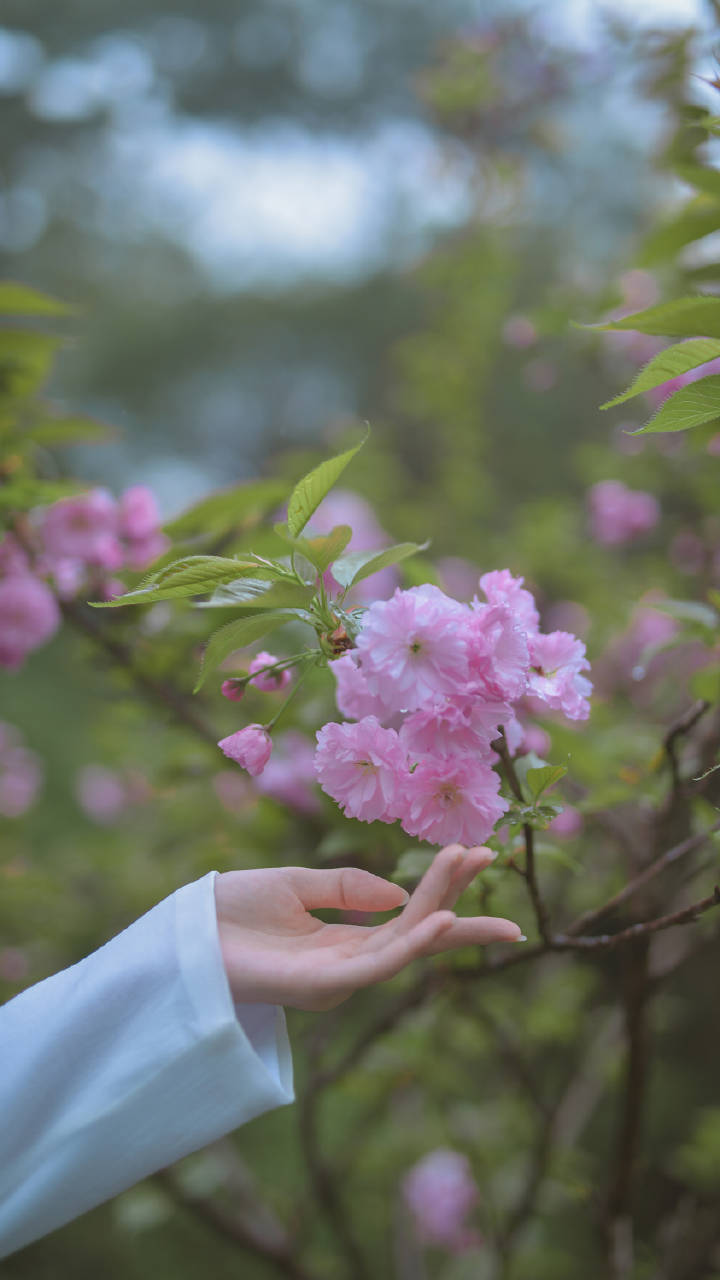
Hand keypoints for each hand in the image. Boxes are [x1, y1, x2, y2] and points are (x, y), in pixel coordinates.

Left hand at [214, 844, 522, 1010]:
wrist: (181, 934)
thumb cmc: (228, 913)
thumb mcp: (295, 886)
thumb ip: (346, 888)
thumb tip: (398, 892)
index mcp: (344, 942)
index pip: (409, 918)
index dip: (444, 888)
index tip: (479, 852)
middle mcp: (348, 966)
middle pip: (418, 932)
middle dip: (458, 897)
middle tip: (495, 855)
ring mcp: (337, 980)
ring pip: (404, 943)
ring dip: (440, 905)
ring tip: (470, 866)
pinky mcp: (319, 987)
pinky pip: (376, 965)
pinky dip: (411, 944)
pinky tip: (439, 920)